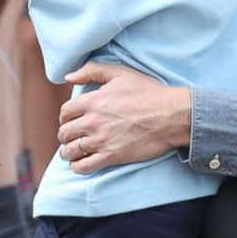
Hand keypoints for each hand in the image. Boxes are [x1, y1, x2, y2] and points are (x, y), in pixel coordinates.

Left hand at [55, 62, 190, 173]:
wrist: (171, 115)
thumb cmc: (148, 92)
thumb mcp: (120, 73)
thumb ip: (91, 71)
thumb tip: (68, 76)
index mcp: (92, 101)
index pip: (65, 112)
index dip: (66, 117)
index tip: (71, 120)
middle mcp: (93, 122)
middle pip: (65, 132)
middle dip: (65, 134)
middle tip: (71, 136)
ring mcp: (101, 141)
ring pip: (70, 151)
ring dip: (68, 152)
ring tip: (72, 151)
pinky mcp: (111, 157)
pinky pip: (83, 166)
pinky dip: (77, 166)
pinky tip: (80, 162)